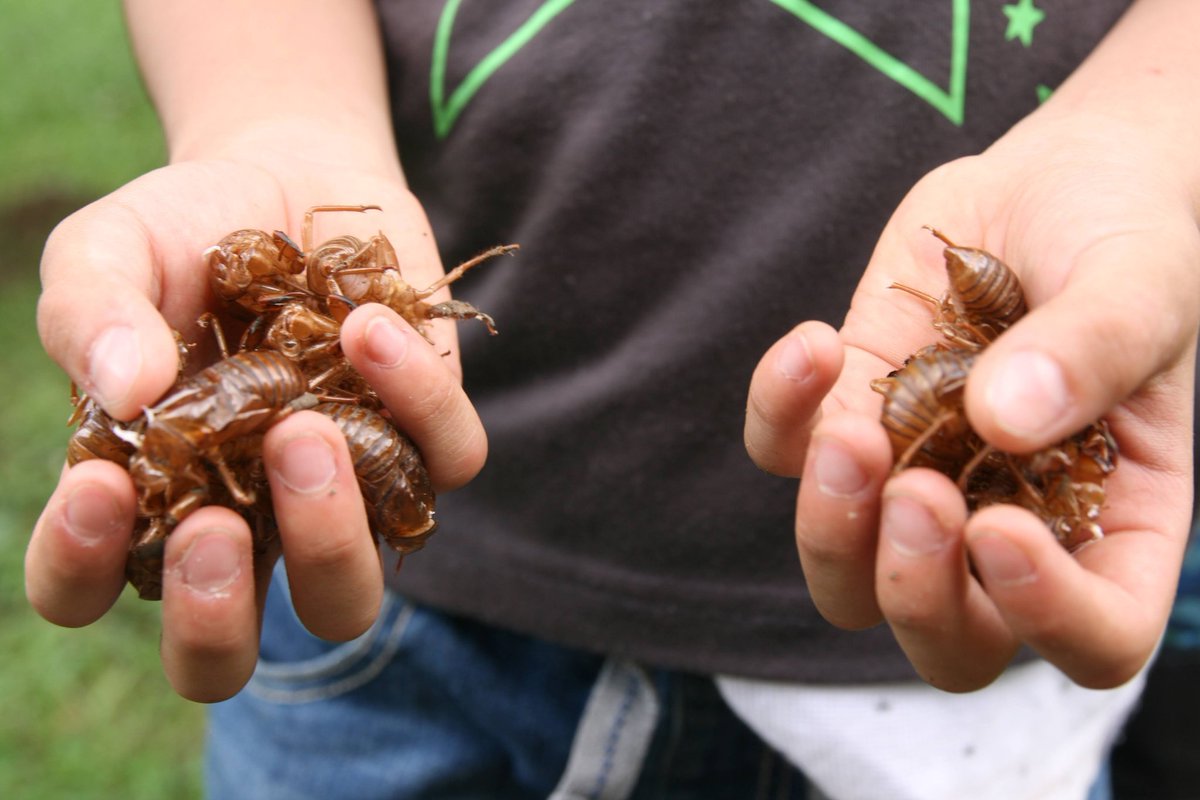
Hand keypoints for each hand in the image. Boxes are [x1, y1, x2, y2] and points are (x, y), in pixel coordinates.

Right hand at [25, 147, 486, 701]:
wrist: (287, 173)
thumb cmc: (181, 230)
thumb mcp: (111, 250)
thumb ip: (92, 313)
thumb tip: (126, 392)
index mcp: (145, 493)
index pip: (89, 589)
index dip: (82, 567)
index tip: (102, 484)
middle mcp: (240, 520)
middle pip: (222, 656)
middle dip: (216, 615)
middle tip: (215, 522)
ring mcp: (339, 494)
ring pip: (346, 600)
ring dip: (330, 539)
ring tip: (302, 428)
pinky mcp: (423, 440)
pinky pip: (443, 463)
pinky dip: (416, 401)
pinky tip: (367, 325)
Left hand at [745, 112, 1198, 691]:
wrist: (1050, 178)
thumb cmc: (1127, 234)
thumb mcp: (1142, 279)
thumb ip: (1093, 347)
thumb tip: (1001, 421)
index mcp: (1111, 517)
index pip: (1094, 640)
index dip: (1044, 618)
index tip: (998, 530)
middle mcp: (1009, 521)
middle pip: (948, 642)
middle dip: (914, 593)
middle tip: (917, 493)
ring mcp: (916, 476)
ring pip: (845, 575)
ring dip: (830, 527)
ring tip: (849, 433)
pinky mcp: (847, 415)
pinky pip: (781, 453)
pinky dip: (778, 413)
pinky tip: (814, 343)